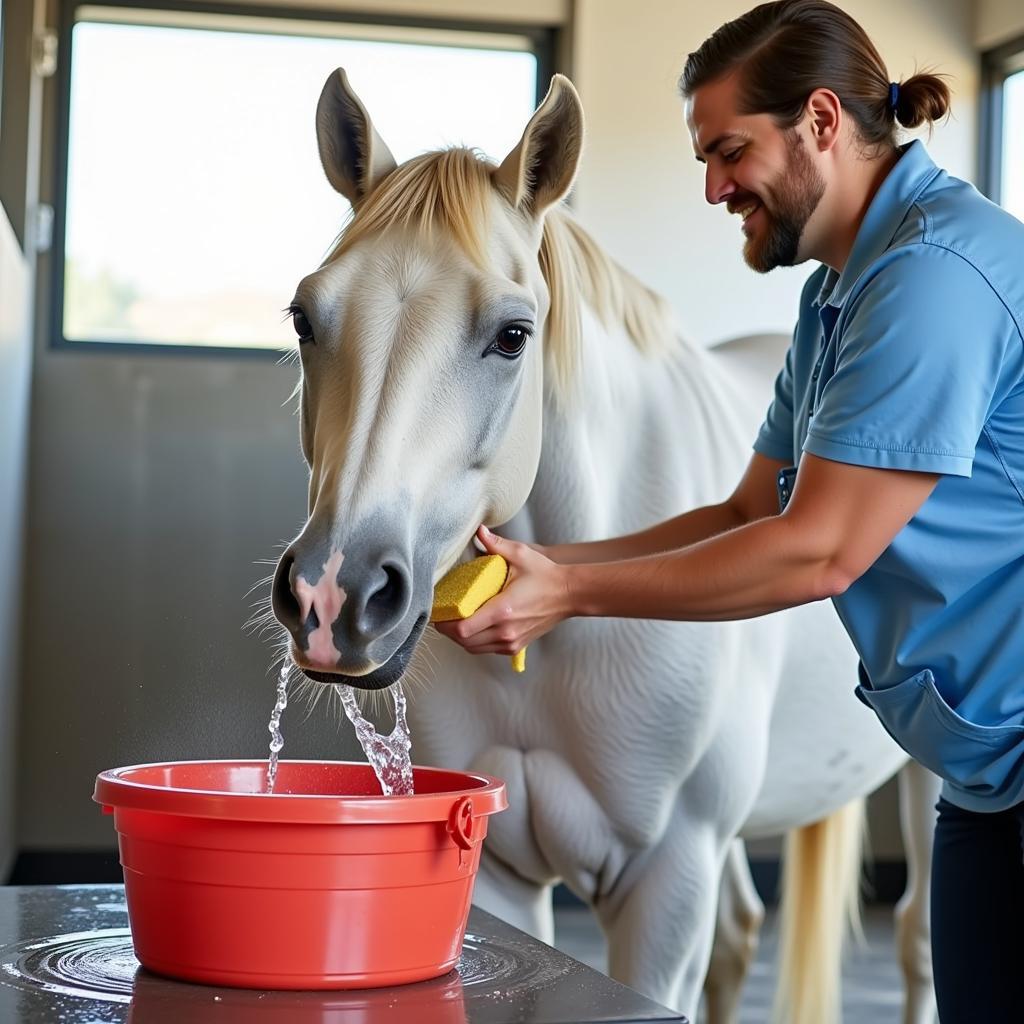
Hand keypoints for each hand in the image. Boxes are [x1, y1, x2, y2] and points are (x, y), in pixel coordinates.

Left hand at [434, 525, 572, 656]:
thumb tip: (479, 531)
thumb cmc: (546, 575)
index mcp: (502, 610)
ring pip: (474, 649)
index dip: (445, 624)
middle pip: (464, 642)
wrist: (570, 594)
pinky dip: (475, 642)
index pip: (463, 629)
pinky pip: (487, 649)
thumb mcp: (520, 555)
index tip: (439, 613)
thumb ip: (496, 544)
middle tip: (442, 616)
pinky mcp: (516, 646)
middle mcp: (505, 631)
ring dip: (461, 638)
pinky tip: (472, 627)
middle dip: (449, 631)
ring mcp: (511, 641)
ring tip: (454, 621)